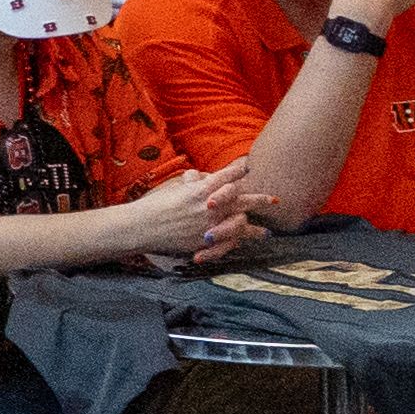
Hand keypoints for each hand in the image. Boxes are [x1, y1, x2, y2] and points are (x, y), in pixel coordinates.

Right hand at [123, 161, 254, 266]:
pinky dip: (241, 241)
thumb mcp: (172, 188)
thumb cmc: (153, 206)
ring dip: (256, 228)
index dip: (238, 171)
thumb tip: (199, 176)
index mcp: (200, 189)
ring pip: (242, 223)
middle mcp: (210, 206)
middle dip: (259, 199)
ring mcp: (210, 224)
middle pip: (242, 200)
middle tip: (274, 200)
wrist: (140, 227)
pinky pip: (229, 240)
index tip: (248, 168)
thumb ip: (190, 182)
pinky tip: (246, 245)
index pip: (226, 176)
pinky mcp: (206, 240)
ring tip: (267, 232)